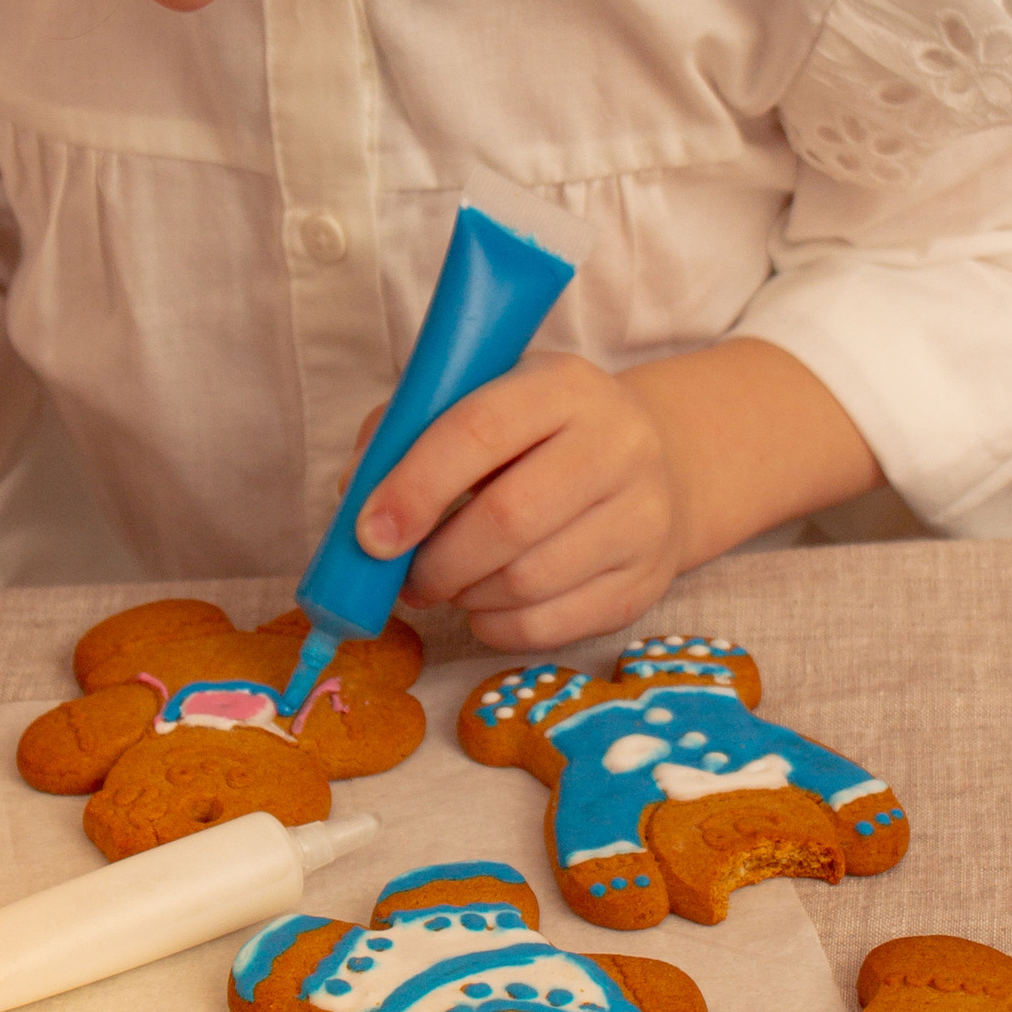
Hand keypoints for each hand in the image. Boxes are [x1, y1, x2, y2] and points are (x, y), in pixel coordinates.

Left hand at [352, 352, 686, 650]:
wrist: (654, 466)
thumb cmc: (538, 437)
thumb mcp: (481, 401)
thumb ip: (407, 434)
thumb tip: (358, 497)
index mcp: (564, 385)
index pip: (479, 429)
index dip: (415, 486)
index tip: (371, 535)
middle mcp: (618, 444)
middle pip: (509, 518)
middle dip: (437, 560)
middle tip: (406, 576)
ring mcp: (641, 516)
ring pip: (528, 581)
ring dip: (464, 594)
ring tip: (447, 583)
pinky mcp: (646, 581)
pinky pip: (550, 627)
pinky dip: (496, 627)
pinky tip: (484, 606)